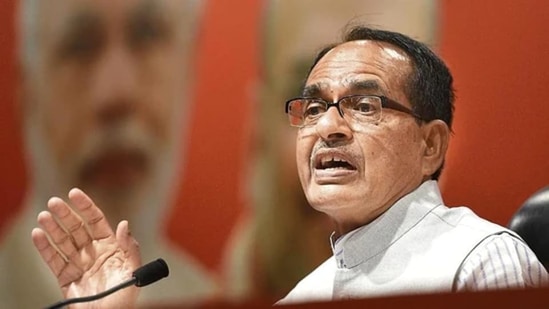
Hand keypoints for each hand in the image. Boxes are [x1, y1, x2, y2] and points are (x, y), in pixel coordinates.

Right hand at [31, 188, 140, 307]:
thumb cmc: (124, 298)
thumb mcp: (133, 272)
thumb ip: (130, 248)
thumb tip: (124, 225)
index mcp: (111, 247)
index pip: (96, 221)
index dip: (86, 206)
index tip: (74, 193)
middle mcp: (94, 253)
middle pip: (77, 229)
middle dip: (66, 215)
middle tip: (54, 202)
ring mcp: (79, 265)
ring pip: (63, 241)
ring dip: (53, 228)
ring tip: (44, 216)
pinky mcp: (66, 279)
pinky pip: (54, 260)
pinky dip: (45, 247)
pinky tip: (38, 234)